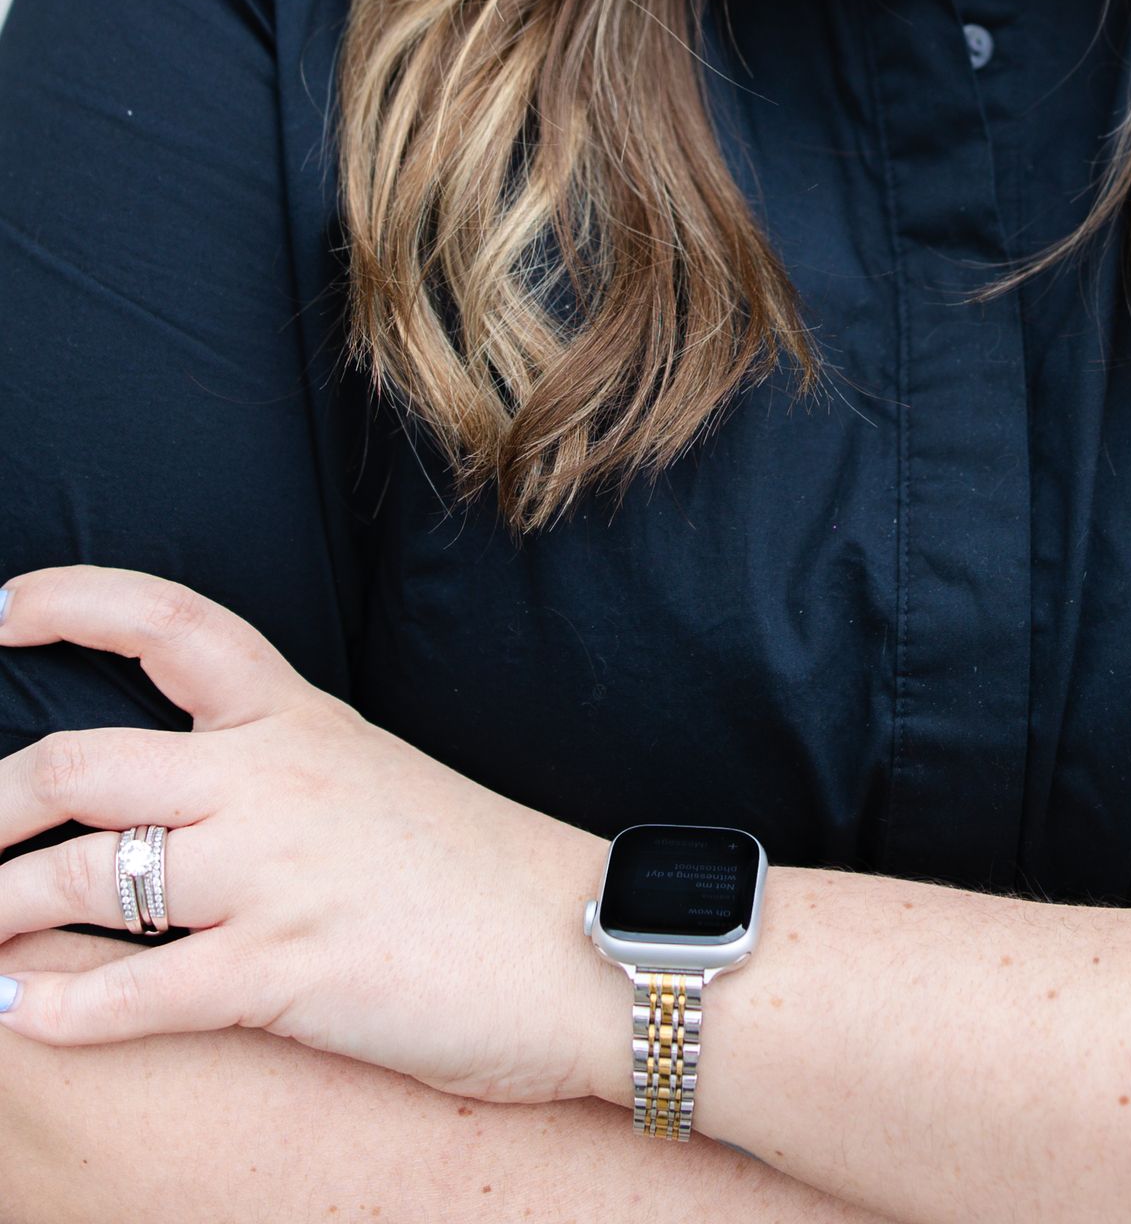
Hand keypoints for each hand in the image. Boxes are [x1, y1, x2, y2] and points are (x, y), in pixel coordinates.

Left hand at [0, 565, 623, 1100]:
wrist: (583, 943)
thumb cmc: (473, 871)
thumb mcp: (368, 781)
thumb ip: (270, 774)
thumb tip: (173, 798)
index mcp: (297, 717)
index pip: (171, 623)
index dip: (75, 604)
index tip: (1, 611)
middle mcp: (273, 778)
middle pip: (84, 762)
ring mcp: (274, 873)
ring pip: (86, 877)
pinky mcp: (283, 972)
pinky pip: (137, 992)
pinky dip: (55, 1012)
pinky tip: (13, 1016)